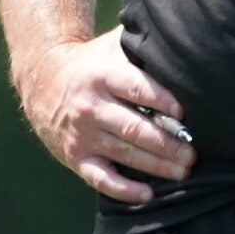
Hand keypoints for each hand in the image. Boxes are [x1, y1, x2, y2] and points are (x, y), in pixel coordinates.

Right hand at [16, 26, 195, 204]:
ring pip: (123, 153)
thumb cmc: (91, 63)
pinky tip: (147, 193)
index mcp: (101, 76)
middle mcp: (90, 106)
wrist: (42, 79)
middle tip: (192, 152)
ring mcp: (81, 134)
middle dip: (167, 143)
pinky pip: (100, 178)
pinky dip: (123, 189)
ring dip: (156, 165)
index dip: (161, 101)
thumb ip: (140, 46)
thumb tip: (182, 39)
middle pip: (134, 128)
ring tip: (183, 170)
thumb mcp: (110, 47)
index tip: (183, 113)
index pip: (135, 88)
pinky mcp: (75, 156)